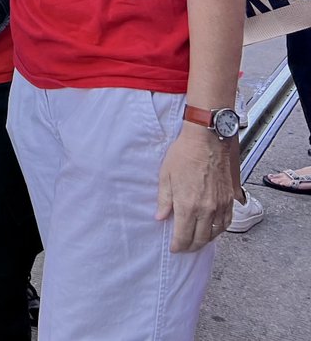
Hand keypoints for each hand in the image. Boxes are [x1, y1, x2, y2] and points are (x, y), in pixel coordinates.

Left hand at [156, 125, 233, 251]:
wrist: (207, 140)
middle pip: (201, 238)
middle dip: (191, 246)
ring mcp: (220, 205)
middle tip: (184, 248)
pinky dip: (220, 230)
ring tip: (197, 241)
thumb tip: (160, 217)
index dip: (178, 245)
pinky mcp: (229, 198)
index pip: (184, 236)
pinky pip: (227, 222)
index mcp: (188, 205)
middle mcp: (207, 209)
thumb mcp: (165, 176)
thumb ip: (164, 200)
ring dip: (206, 240)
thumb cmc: (183, 155)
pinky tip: (213, 229)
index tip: (174, 249)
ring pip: (215, 232)